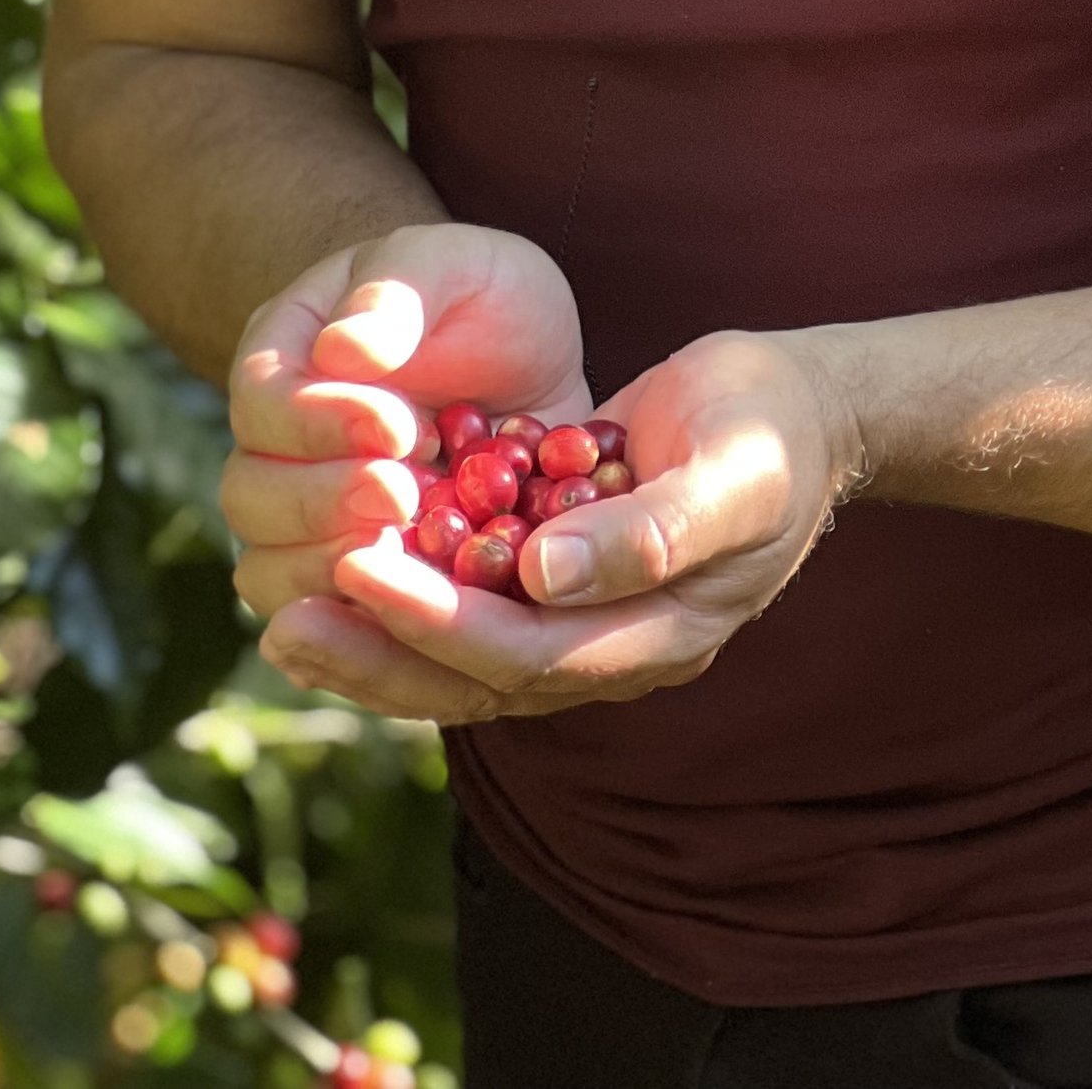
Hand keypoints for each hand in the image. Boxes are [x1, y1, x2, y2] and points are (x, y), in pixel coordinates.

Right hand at [224, 221, 587, 638]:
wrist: (525, 364)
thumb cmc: (480, 297)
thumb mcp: (453, 265)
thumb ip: (397, 296)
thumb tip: (342, 351)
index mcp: (284, 359)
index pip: (264, 405)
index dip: (319, 425)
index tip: (401, 425)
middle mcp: (276, 449)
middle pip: (251, 499)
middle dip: (324, 502)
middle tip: (407, 492)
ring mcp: (305, 523)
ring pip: (270, 573)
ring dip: (334, 568)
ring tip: (415, 543)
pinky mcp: (355, 580)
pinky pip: (326, 629)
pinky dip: (363, 626)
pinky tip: (422, 607)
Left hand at [254, 329, 862, 727]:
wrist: (803, 411)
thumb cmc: (774, 428)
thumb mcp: (736, 468)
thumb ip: (653, 530)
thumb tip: (546, 577)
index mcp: (663, 635)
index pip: (531, 653)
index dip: (442, 623)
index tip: (363, 570)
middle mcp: (615, 650)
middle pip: (482, 679)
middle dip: (385, 652)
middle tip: (292, 617)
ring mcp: (589, 623)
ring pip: (466, 664)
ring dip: (379, 646)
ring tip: (288, 620)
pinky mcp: (564, 585)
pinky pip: (474, 616)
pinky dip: (407, 609)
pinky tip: (338, 585)